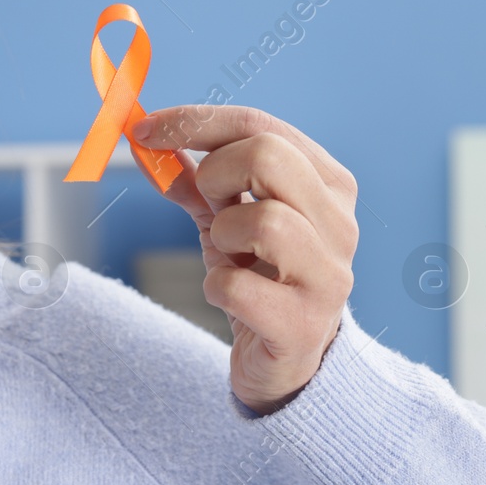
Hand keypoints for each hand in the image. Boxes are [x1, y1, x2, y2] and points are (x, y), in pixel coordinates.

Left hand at [129, 105, 358, 415]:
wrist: (285, 362)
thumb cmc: (259, 277)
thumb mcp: (226, 218)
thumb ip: (192, 178)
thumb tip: (145, 138)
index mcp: (328, 184)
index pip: (261, 126)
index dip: (195, 122)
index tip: (145, 128)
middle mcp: (340, 225)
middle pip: (269, 157)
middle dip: (216, 174)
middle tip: (208, 204)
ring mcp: (328, 276)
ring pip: (264, 222)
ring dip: (223, 235)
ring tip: (229, 255)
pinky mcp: (302, 326)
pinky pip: (236, 287)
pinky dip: (215, 287)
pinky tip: (228, 296)